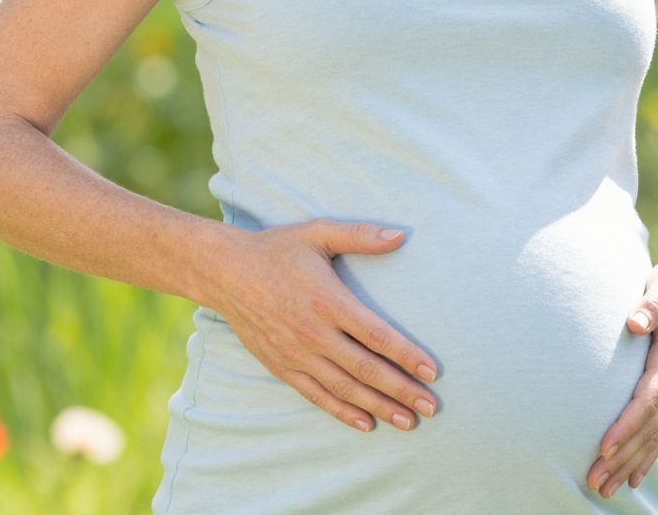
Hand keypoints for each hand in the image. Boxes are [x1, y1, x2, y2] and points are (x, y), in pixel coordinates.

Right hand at [201, 217, 440, 433]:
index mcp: (328, 301)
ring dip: (378, 407)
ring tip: (408, 422)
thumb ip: (360, 235)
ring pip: (344, 388)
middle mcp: (314, 333)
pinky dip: (342, 411)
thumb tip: (400, 235)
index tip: (433, 372)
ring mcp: (297, 354)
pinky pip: (316, 395)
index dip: (407, 356)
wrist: (225, 273)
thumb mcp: (318, 233)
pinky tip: (366, 423)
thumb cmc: (277, 249)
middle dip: (401, 390)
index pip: (376, 335)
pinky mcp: (282, 367)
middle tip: (431, 407)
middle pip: (366, 369)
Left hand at [589, 256, 657, 496]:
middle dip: (622, 457)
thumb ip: (651, 301)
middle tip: (594, 481)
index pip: (647, 398)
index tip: (603, 447)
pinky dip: (648, 455)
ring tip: (606, 489)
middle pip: (649, 427)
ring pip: (656, 435)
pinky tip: (633, 477)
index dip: (626, 425)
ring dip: (631, 464)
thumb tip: (634, 321)